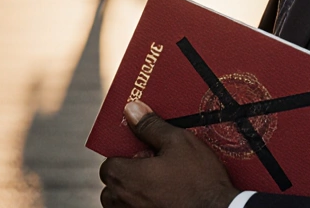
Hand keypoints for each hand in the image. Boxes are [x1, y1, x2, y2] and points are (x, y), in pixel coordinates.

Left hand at [99, 101, 238, 207]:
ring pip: (123, 205)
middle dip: (127, 179)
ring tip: (162, 188)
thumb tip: (132, 111)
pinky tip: (169, 201)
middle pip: (113, 188)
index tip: (144, 155)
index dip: (125, 158)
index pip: (108, 166)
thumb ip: (150, 126)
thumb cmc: (200, 182)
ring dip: (135, 196)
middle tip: (154, 172)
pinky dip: (148, 207)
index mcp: (125, 178)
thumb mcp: (178, 143)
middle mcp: (124, 203)